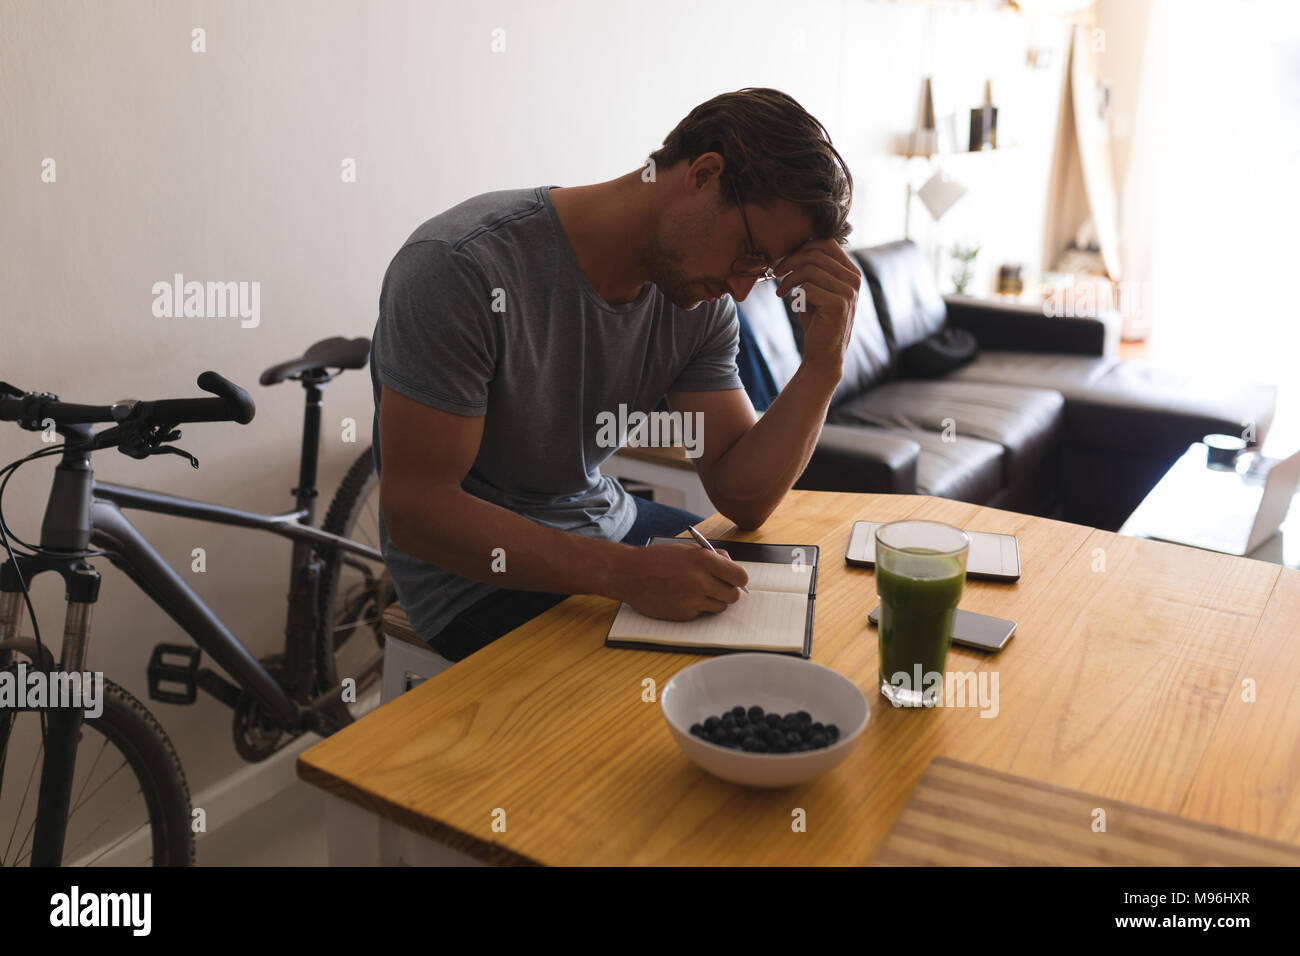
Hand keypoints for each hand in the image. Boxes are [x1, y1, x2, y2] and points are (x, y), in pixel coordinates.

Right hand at [612, 540, 749, 619]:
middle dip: (728, 591)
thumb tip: (731, 566)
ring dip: (714, 601)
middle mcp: (700, 581)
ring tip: (698, 591)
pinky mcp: (684, 614)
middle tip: (717, 587)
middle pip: (733, 595)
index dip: (738, 578)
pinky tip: (683, 597)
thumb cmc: (657, 559)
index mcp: (704, 560)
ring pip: (720, 607)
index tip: (734, 579)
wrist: (629, 574)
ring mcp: (692, 600)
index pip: (740, 576)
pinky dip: (697, 607)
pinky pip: (702, 613)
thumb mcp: (687, 549)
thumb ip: (712, 556)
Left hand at [772, 239, 859, 376]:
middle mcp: (854, 279)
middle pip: (816, 253)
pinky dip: (794, 293)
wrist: (824, 354)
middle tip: (776, 272)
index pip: (826, 243)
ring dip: (789, 279)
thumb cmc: (817, 319)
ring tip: (781, 291)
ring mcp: (849, 292)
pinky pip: (808, 287)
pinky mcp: (838, 305)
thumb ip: (813, 269)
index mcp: (851, 272)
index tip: (784, 261)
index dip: (801, 247)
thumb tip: (793, 246)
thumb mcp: (816, 289)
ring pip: (810, 269)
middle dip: (790, 260)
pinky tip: (790, 303)